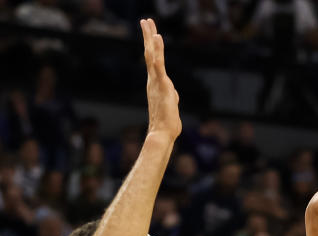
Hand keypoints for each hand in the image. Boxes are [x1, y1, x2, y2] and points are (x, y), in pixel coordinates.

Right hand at [140, 19, 180, 139]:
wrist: (162, 133)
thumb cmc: (167, 123)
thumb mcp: (171, 105)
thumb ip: (171, 96)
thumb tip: (172, 95)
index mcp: (156, 82)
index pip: (153, 59)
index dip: (152, 44)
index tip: (150, 30)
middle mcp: (153, 80)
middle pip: (149, 53)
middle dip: (148, 36)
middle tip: (145, 20)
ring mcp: (156, 82)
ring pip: (152, 57)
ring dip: (150, 40)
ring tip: (149, 25)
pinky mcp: (162, 87)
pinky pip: (159, 67)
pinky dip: (157, 55)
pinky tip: (156, 42)